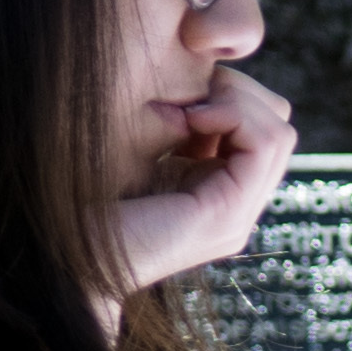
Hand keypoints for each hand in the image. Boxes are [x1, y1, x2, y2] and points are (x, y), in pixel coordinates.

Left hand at [105, 63, 295, 300]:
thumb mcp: (142, 154)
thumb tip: (200, 91)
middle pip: (279, 127)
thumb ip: (176, 131)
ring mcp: (237, 217)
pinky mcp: (229, 216)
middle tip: (193, 95)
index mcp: (218, 195)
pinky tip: (192, 120)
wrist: (71, 259)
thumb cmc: (90, 205)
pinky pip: (266, 146)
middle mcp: (236, 210)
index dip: (231, 97)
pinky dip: (235, 117)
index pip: (263, 129)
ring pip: (280, 133)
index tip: (184, 97)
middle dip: (241, 93)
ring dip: (238, 102)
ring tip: (192, 109)